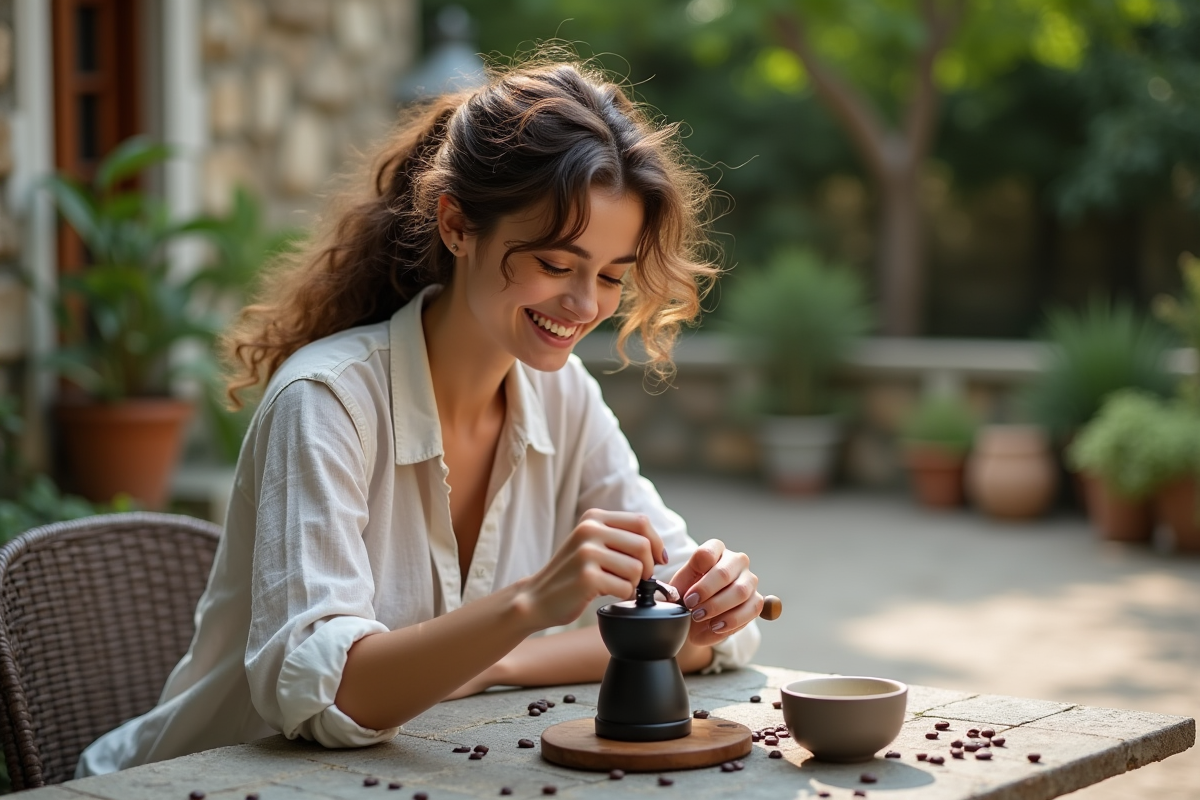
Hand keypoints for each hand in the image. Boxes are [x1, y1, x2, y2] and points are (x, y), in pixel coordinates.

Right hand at [516, 509, 667, 630]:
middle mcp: (589, 530)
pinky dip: (622, 595)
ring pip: (637, 569)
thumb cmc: (572, 574)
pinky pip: (625, 588)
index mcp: (593, 518)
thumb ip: (620, 538)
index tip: (658, 559)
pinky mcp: (587, 577)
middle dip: (647, 568)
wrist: (536, 598)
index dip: (656, 543)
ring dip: (633, 584)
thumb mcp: (591, 543)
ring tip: (615, 586)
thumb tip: (660, 551)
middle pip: (643, 546)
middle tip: (636, 579)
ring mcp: (586, 553)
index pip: (641, 522)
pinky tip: (606, 594)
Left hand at [669, 539, 760, 647]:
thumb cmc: (690, 595)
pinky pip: (751, 609)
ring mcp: (749, 579)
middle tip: (692, 609)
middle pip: (724, 572)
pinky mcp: (756, 599)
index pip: (707, 553)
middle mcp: (735, 560)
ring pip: (739, 591)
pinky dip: (732, 620)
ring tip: (701, 618)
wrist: (700, 617)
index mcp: (715, 550)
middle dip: (706, 593)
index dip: (696, 577)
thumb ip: (677, 588)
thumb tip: (674, 595)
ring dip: (718, 608)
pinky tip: (716, 626)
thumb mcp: (679, 588)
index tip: (687, 597)